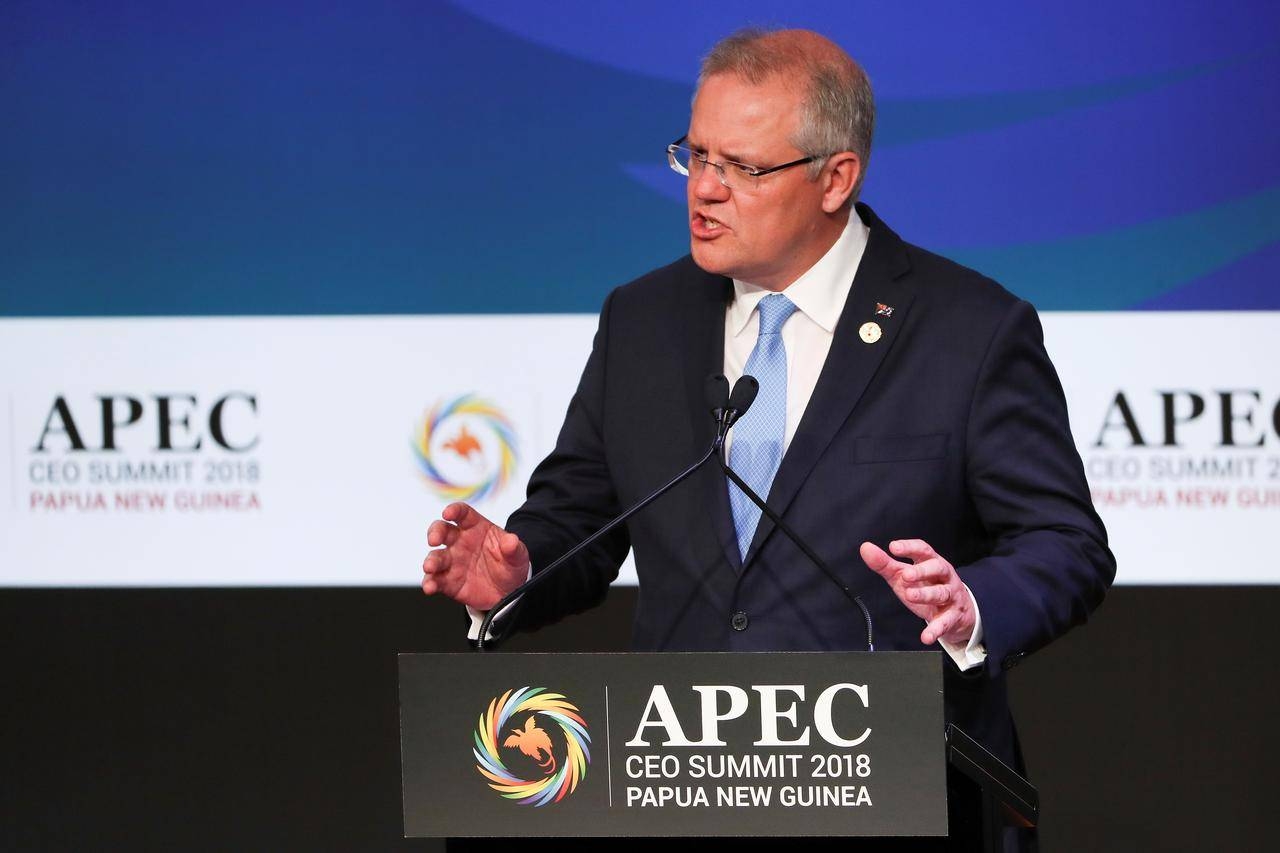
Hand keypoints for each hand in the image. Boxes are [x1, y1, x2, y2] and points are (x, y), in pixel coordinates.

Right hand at [421, 502, 530, 609]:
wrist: (508, 591)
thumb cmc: (509, 565)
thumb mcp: (517, 555)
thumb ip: (514, 547)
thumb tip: (511, 541)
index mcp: (476, 528)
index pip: (462, 513)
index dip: (454, 510)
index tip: (448, 513)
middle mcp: (460, 542)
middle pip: (442, 530)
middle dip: (435, 532)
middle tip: (434, 540)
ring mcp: (452, 561)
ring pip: (436, 556)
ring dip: (430, 561)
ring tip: (430, 567)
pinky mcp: (448, 581)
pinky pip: (435, 580)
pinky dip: (430, 583)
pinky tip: (430, 587)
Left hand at [859, 539, 975, 646]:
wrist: (957, 612)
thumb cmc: (927, 587)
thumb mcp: (903, 576)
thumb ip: (885, 563)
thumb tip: (866, 548)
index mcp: (931, 562)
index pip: (922, 550)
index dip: (909, 547)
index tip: (894, 547)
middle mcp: (943, 577)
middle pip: (937, 568)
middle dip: (921, 571)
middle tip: (905, 575)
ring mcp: (951, 596)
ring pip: (941, 593)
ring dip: (926, 595)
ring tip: (910, 596)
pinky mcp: (953, 616)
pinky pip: (945, 622)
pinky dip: (935, 629)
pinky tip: (926, 636)